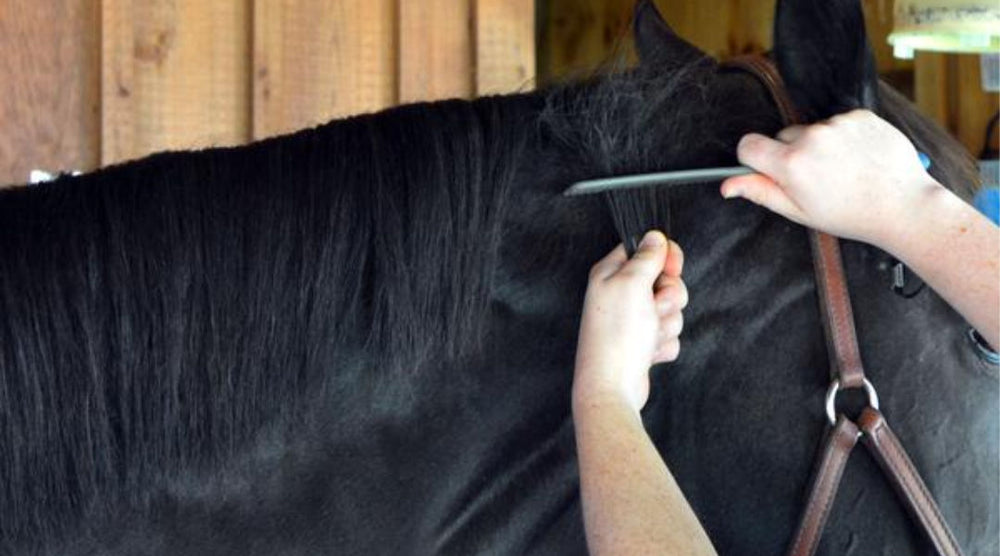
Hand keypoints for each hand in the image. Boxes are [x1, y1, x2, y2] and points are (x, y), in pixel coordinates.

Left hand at [573, 231, 687, 412]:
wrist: (612, 387)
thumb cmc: (618, 334)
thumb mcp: (632, 284)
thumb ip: (646, 257)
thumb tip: (655, 236)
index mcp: (611, 274)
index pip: (646, 249)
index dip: (665, 257)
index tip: (672, 268)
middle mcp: (620, 294)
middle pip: (666, 280)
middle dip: (670, 297)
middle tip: (655, 308)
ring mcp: (632, 320)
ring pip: (671, 310)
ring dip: (667, 324)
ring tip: (648, 336)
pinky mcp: (642, 343)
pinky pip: (669, 335)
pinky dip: (663, 344)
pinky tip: (647, 353)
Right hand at [720, 109, 942, 245]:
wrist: (903, 206)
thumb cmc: (851, 215)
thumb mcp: (799, 211)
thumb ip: (760, 192)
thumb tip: (727, 185)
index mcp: (791, 164)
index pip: (748, 145)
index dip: (754, 158)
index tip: (767, 169)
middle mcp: (811, 138)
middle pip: (783, 136)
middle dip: (792, 154)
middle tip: (817, 179)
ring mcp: (838, 124)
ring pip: (813, 130)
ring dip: (821, 146)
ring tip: (844, 170)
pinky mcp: (860, 116)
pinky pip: (839, 122)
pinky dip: (845, 137)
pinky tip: (859, 158)